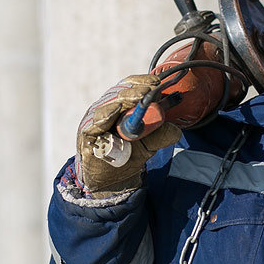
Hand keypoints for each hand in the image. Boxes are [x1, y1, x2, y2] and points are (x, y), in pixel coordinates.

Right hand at [75, 75, 181, 194]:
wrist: (112, 181)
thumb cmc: (127, 157)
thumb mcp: (149, 145)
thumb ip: (160, 136)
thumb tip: (176, 130)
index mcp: (122, 107)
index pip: (129, 87)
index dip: (142, 82)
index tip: (157, 83)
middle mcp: (107, 110)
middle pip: (118, 93)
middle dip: (135, 90)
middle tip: (149, 90)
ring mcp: (95, 121)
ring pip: (107, 105)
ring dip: (123, 100)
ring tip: (137, 97)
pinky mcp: (86, 134)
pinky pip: (93, 123)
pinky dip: (104, 116)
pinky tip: (114, 111)